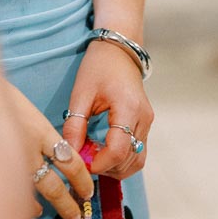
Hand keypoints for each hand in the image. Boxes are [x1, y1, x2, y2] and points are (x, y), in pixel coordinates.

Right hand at [6, 82, 93, 218]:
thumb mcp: (21, 107)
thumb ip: (34, 131)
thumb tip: (52, 151)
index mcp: (39, 130)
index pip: (70, 161)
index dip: (82, 179)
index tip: (88, 190)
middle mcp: (26, 150)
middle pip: (53, 187)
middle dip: (67, 204)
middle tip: (78, 216)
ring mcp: (6, 163)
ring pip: (31, 194)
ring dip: (44, 207)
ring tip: (52, 215)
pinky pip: (9, 193)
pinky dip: (21, 204)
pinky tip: (30, 210)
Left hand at [62, 41, 152, 179]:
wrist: (118, 50)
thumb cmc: (98, 67)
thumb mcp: (81, 93)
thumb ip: (75, 124)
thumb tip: (69, 152)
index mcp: (128, 108)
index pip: (118, 150)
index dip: (100, 163)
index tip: (82, 164)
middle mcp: (144, 118)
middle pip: (130, 160)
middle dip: (106, 168)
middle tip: (84, 161)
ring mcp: (148, 123)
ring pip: (137, 160)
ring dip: (115, 167)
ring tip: (92, 156)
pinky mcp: (146, 124)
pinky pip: (138, 152)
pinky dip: (121, 159)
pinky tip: (102, 152)